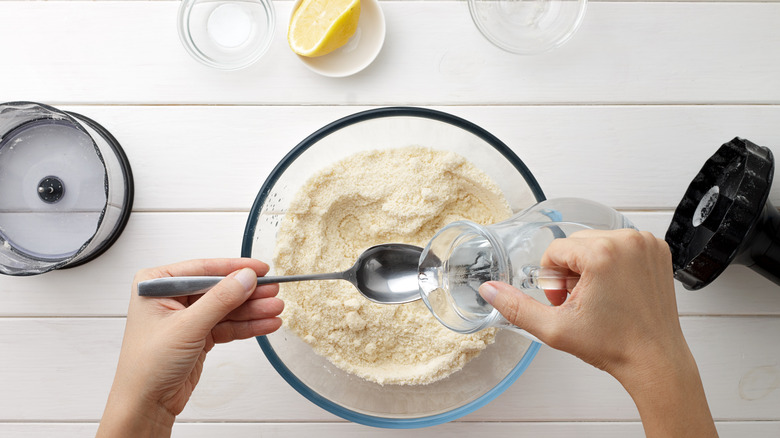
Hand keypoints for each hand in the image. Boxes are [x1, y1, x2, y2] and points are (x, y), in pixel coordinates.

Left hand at [97, 259, 283, 436]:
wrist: (146, 404)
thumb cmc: (147, 366)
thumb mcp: (187, 327)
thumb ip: (220, 299)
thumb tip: (245, 277)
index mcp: (156, 284)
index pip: (203, 269)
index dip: (234, 269)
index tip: (260, 269)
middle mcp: (171, 297)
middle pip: (219, 288)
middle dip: (248, 293)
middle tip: (273, 292)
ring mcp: (187, 317)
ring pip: (227, 307)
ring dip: (252, 310)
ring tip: (275, 310)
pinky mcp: (199, 335)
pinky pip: (228, 325)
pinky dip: (247, 325)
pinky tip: (266, 323)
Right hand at [478, 229, 717, 436]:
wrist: (655, 360)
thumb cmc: (614, 346)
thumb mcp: (554, 328)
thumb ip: (516, 306)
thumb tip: (489, 290)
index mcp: (602, 253)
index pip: (555, 250)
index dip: (552, 279)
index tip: (565, 302)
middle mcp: (627, 241)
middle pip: (575, 243)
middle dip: (570, 271)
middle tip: (581, 302)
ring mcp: (646, 244)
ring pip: (597, 242)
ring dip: (590, 266)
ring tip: (599, 297)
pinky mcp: (658, 250)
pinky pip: (620, 245)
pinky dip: (613, 263)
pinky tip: (617, 290)